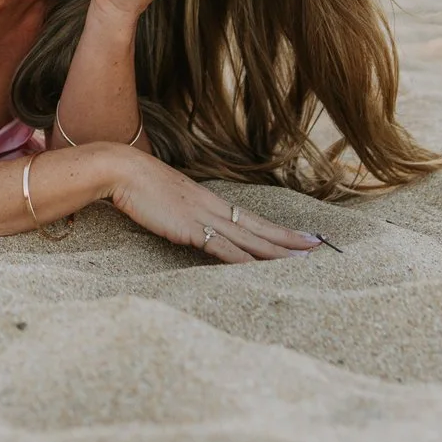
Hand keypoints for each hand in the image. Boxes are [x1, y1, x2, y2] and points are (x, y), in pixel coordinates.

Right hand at [105, 154, 321, 263]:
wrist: (121, 170)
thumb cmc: (136, 183)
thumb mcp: (166, 197)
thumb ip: (180, 209)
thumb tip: (185, 220)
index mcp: (209, 201)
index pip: (252, 218)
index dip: (278, 229)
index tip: (300, 235)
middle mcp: (214, 208)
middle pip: (261, 227)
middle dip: (291, 239)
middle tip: (320, 246)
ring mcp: (204, 218)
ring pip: (251, 239)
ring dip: (279, 252)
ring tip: (305, 260)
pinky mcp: (192, 229)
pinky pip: (225, 250)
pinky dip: (245, 261)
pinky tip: (261, 271)